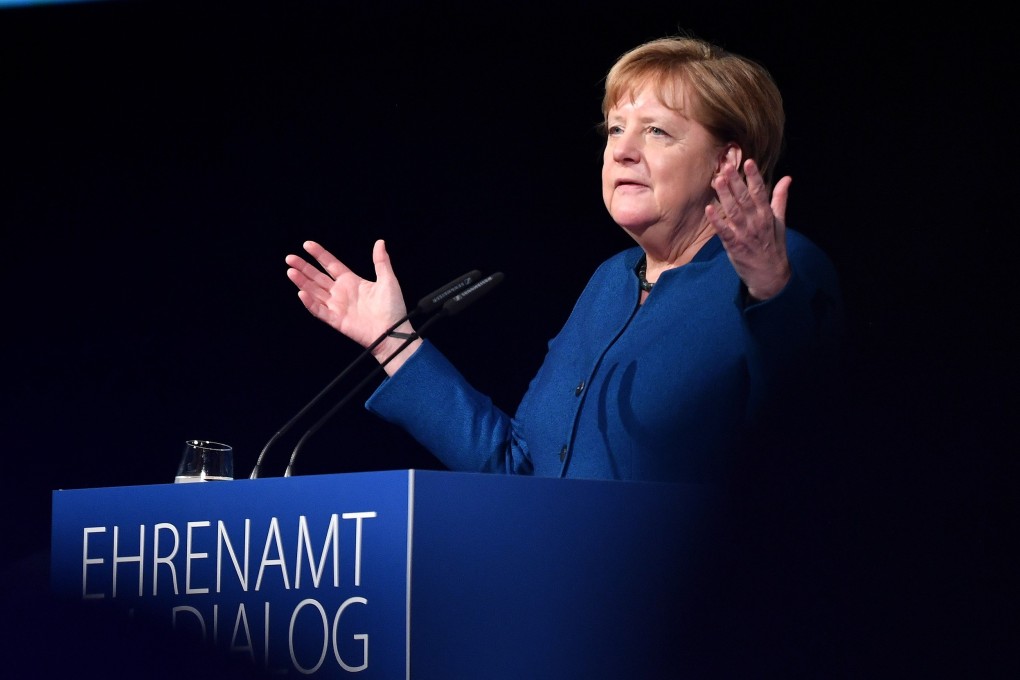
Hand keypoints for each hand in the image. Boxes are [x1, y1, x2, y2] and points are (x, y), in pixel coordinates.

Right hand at [285, 239, 413, 355]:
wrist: (393, 331)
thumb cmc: (393, 308)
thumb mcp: (388, 280)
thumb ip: (381, 261)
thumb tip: (380, 242)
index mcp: (352, 281)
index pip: (331, 264)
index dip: (319, 255)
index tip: (307, 245)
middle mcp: (341, 293)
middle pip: (318, 277)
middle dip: (303, 267)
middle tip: (290, 258)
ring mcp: (337, 306)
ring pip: (314, 292)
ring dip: (302, 282)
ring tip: (291, 271)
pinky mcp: (336, 320)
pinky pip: (319, 311)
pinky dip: (310, 303)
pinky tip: (302, 293)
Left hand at [706, 158, 791, 300]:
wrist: (771, 276)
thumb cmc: (774, 246)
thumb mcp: (780, 221)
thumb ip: (780, 198)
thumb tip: (787, 178)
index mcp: (767, 214)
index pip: (760, 191)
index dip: (754, 176)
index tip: (748, 161)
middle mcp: (757, 222)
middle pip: (744, 198)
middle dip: (735, 181)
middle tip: (726, 166)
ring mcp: (745, 234)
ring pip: (734, 211)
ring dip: (725, 196)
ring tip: (717, 180)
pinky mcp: (735, 246)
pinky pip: (724, 232)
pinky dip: (717, 221)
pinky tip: (708, 209)